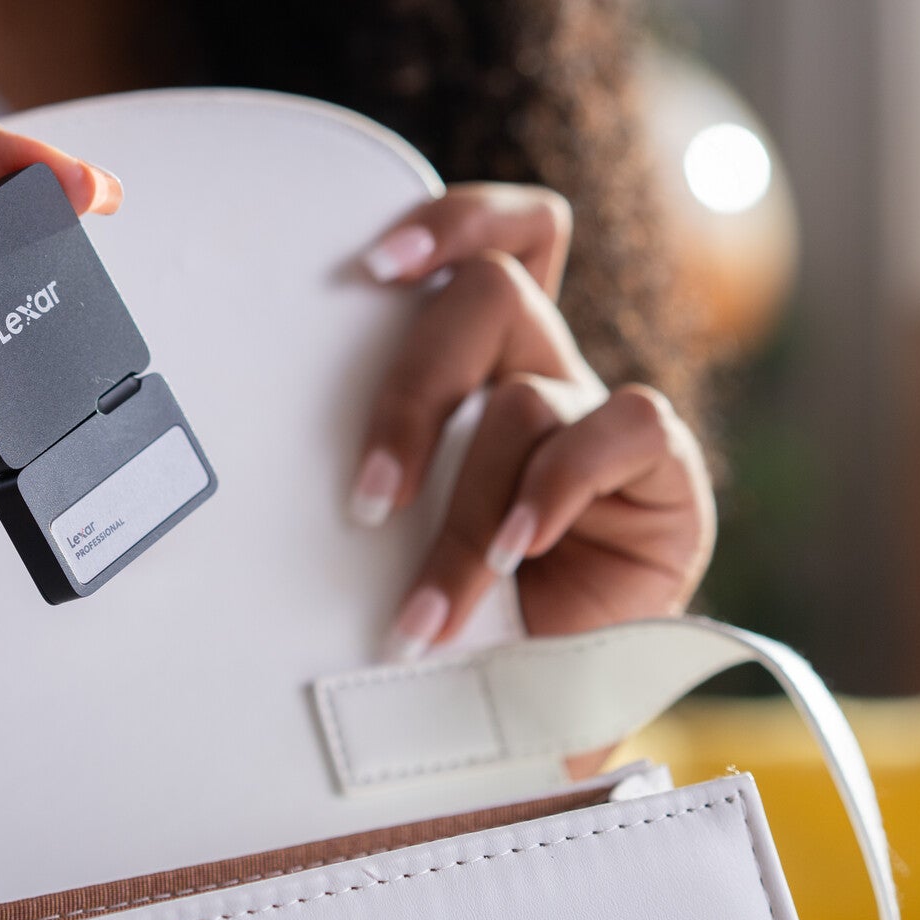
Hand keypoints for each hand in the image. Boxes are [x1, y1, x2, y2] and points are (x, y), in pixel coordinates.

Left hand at [349, 184, 713, 657]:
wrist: (540, 701)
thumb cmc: (454, 600)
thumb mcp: (395, 525)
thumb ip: (371, 466)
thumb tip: (255, 455)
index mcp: (487, 359)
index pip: (502, 233)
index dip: (451, 219)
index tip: (371, 266)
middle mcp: (547, 369)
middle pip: (491, 294)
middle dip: (413, 392)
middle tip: (367, 499)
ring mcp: (604, 422)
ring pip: (526, 395)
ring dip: (467, 507)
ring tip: (432, 602)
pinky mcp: (664, 475)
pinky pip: (621, 428)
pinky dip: (554, 490)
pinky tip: (518, 554)